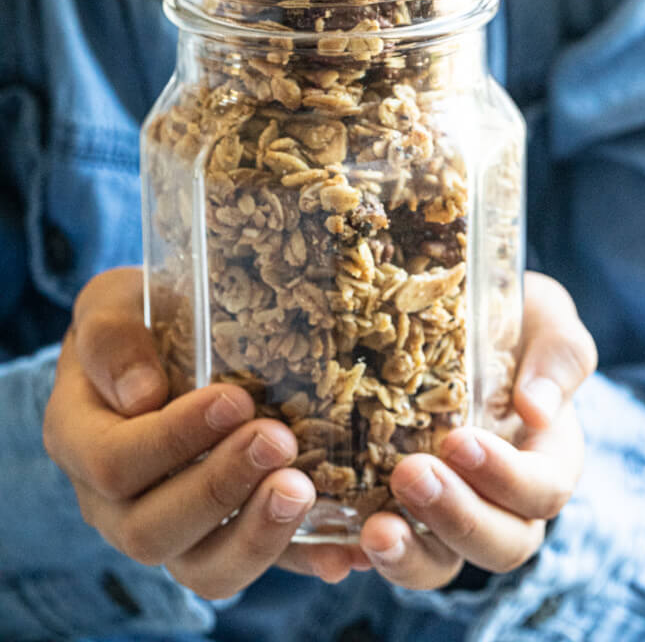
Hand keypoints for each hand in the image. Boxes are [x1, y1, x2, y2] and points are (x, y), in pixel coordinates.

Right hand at [43, 268, 366, 597]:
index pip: (113, 463)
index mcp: (79, 440)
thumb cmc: (137, 315)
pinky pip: (253, 565)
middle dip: (220, 488)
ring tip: (303, 488)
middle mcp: (113, 501)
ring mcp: (167, 527)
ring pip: (200, 568)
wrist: (165, 335)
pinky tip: (340, 552)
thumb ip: (113, 337)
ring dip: (255, 535)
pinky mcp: (219, 538)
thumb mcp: (113, 303)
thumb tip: (142, 395)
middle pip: (152, 529)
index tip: (234, 400)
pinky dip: (297, 562)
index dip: (174, 440)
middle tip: (278, 440)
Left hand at [354, 271, 597, 588]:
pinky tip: (335, 545)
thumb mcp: (545, 318)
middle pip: (499, 543)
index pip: (542, 491)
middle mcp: (505, 501)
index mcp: (547, 457)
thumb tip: (538, 409)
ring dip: (410, 553)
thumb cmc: (511, 320)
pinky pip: (389, 550)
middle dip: (456, 516)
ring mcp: (451, 513)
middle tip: (410, 475)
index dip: (506, 478)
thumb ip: (557, 354)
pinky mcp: (401, 513)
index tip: (460, 441)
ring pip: (442, 562)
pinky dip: (361, 554)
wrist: (455, 318)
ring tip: (373, 531)